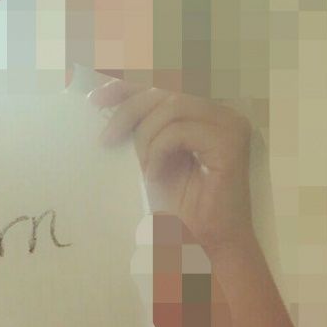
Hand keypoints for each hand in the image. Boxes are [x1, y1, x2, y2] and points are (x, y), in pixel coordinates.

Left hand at [89, 79, 255, 255]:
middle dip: (128, 110)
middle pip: (165, 88)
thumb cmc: (179, 209)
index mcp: (204, 112)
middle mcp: (221, 112)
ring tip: (144, 169)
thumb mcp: (150, 158)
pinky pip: (179, 131)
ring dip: (146, 138)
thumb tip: (108, 97)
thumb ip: (140, 127)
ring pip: (171, 106)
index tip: (96, 98)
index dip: (128, 82)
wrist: (203, 245)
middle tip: (106, 139)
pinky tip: (156, 176)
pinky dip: (159, 152)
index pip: (164, 81)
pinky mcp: (230, 142)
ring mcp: (230, 124)